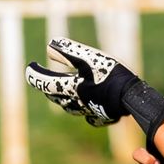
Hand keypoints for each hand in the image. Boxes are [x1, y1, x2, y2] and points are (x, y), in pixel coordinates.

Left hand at [25, 36, 163, 143]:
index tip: (30, 66)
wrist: (133, 97)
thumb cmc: (111, 75)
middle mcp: (76, 101)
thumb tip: (49, 46)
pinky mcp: (103, 117)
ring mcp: (89, 111)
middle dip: (47, 87)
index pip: (43, 82)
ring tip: (61, 95)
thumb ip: (68, 51)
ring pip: (70, 108)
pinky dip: (85, 112)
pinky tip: (87, 111)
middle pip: (55, 96)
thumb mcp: (89, 57)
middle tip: (43, 79)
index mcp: (70, 87)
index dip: (34, 74)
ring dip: (62, 100)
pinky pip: (90, 117)